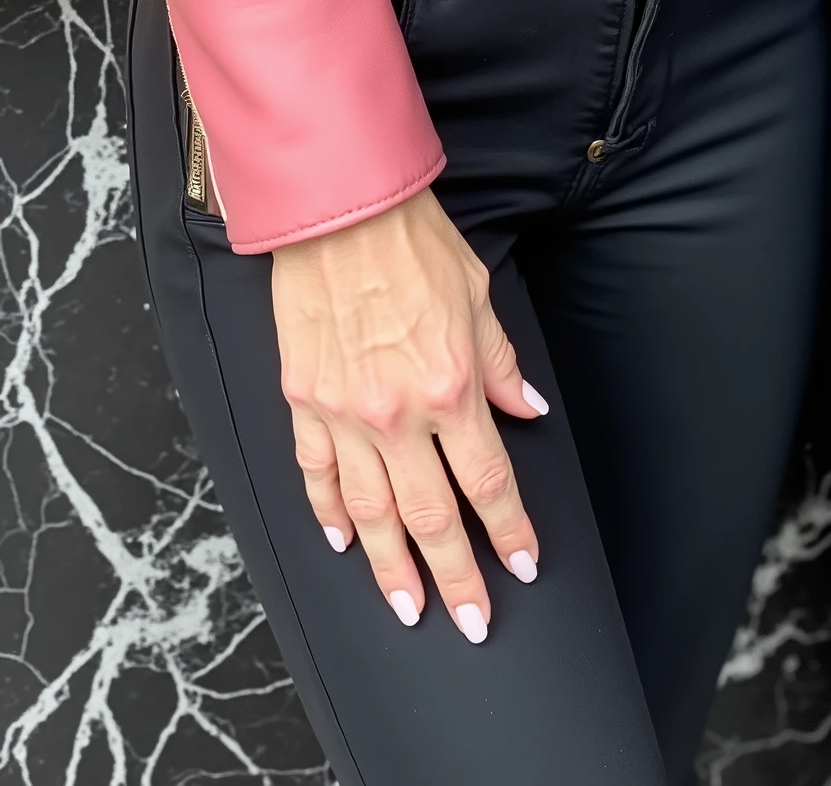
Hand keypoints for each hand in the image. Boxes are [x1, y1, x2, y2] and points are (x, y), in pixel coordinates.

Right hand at [271, 187, 548, 638]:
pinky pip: (317, 475)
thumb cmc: (412, 241)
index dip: (509, 530)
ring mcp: (344, 414)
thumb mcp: (478, 295)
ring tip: (408, 608)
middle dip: (456, 577)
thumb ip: (500, 362)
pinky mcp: (304, 402)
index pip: (488, 481)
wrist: (340, 209)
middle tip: (471, 622)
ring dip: (392, 568)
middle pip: (432, 517)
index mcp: (450, 387)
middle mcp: (397, 414)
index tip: (522, 565)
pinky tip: (342, 544)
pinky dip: (329, 515)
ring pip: (370, 514)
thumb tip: (525, 407)